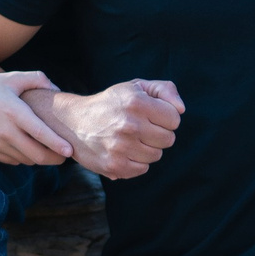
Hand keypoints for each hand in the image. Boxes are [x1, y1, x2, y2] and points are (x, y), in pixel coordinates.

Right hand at [0, 70, 74, 165]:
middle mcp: (5, 131)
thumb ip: (37, 79)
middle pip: (36, 154)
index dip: (57, 144)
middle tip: (64, 155)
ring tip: (49, 151)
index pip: (40, 133)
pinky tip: (28, 149)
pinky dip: (24, 158)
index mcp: (14, 112)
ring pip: (26, 160)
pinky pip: (13, 161)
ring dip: (39, 158)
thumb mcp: (13, 78)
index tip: (70, 151)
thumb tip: (57, 89)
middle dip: (54, 158)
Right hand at [26, 79, 184, 178]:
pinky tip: (124, 150)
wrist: (74, 122)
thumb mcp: (136, 87)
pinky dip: (137, 162)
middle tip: (141, 128)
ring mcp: (121, 147)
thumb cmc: (112, 103)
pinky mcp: (114, 165)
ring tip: (131, 138)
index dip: (166, 117)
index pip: (174, 118)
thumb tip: (181, 109)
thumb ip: (165, 90)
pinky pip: (143, 168)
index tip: (152, 115)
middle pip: (168, 139)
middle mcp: (129, 124)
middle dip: (158, 133)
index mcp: (136, 102)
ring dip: (148, 148)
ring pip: (156, 155)